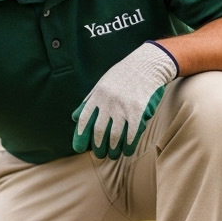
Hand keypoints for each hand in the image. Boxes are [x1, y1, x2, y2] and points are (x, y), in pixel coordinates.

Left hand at [72, 41, 177, 158]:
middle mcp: (107, 102)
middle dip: (98, 147)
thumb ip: (88, 102)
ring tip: (113, 155)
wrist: (147, 65)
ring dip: (113, 149)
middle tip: (100, 155)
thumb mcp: (101, 84)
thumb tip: (74, 118)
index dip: (80, 137)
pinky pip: (131, 133)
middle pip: (99, 131)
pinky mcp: (138, 111)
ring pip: (115, 135)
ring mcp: (123, 107)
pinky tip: (127, 151)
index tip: (79, 148)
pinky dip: (128, 145)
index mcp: (97, 96)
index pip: (84, 120)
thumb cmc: (123, 76)